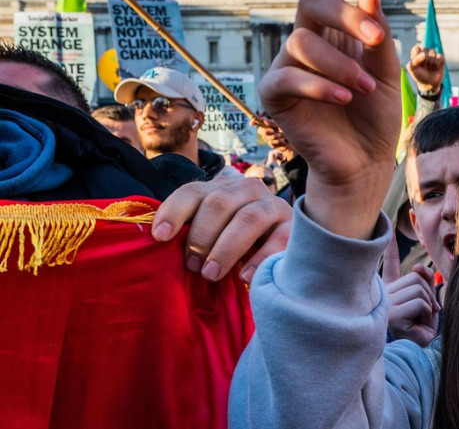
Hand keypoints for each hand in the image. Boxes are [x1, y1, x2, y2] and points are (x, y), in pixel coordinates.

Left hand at [151, 176, 292, 282]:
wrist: (281, 246)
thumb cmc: (235, 244)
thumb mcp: (212, 233)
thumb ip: (192, 231)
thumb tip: (159, 243)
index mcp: (222, 188)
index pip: (193, 191)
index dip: (175, 211)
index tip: (160, 236)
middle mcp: (248, 189)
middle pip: (220, 203)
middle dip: (201, 236)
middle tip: (192, 266)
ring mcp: (273, 205)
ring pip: (249, 217)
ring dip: (226, 247)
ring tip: (211, 274)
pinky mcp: (294, 225)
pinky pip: (279, 238)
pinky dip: (260, 258)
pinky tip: (244, 277)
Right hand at [258, 0, 400, 237]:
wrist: (365, 164)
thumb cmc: (376, 116)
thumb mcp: (388, 71)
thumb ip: (375, 34)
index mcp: (336, 25)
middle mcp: (307, 37)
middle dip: (346, 15)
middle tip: (375, 41)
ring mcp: (288, 64)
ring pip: (304, 41)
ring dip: (341, 64)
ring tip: (365, 89)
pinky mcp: (275, 95)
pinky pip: (290, 76)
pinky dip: (323, 85)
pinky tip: (346, 98)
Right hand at [383, 234, 439, 345]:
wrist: (413, 353)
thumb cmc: (419, 331)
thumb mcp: (426, 304)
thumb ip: (426, 284)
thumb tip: (421, 269)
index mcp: (392, 290)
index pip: (390, 264)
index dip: (390, 247)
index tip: (388, 228)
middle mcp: (386, 294)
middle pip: (416, 277)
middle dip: (428, 294)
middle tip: (424, 312)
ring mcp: (387, 303)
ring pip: (419, 289)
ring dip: (428, 305)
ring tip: (419, 319)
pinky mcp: (392, 314)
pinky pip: (419, 302)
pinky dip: (425, 314)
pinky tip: (416, 324)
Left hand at [406, 44, 444, 94]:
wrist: (429, 84)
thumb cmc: (419, 75)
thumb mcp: (412, 69)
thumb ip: (414, 60)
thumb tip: (424, 54)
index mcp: (417, 53)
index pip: (416, 48)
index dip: (416, 56)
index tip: (416, 63)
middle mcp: (425, 52)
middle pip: (425, 49)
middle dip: (424, 60)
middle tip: (424, 67)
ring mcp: (433, 54)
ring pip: (432, 52)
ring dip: (430, 63)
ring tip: (430, 68)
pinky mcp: (441, 58)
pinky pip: (439, 56)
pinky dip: (436, 64)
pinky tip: (435, 68)